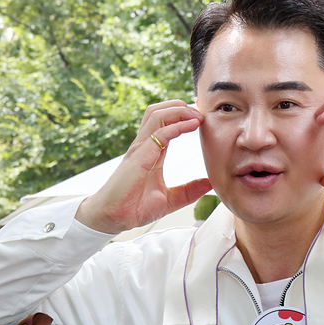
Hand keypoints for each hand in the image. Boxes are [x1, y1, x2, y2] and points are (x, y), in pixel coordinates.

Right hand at [74, 101, 210, 232]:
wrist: (114, 218)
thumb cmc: (134, 207)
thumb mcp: (170, 199)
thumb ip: (189, 191)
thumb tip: (210, 184)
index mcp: (152, 152)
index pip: (166, 122)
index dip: (184, 114)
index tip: (203, 117)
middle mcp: (145, 145)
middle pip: (159, 111)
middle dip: (181, 105)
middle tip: (202, 111)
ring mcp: (140, 149)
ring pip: (157, 114)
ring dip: (179, 110)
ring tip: (197, 115)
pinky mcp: (139, 156)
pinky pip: (159, 133)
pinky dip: (177, 125)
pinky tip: (192, 125)